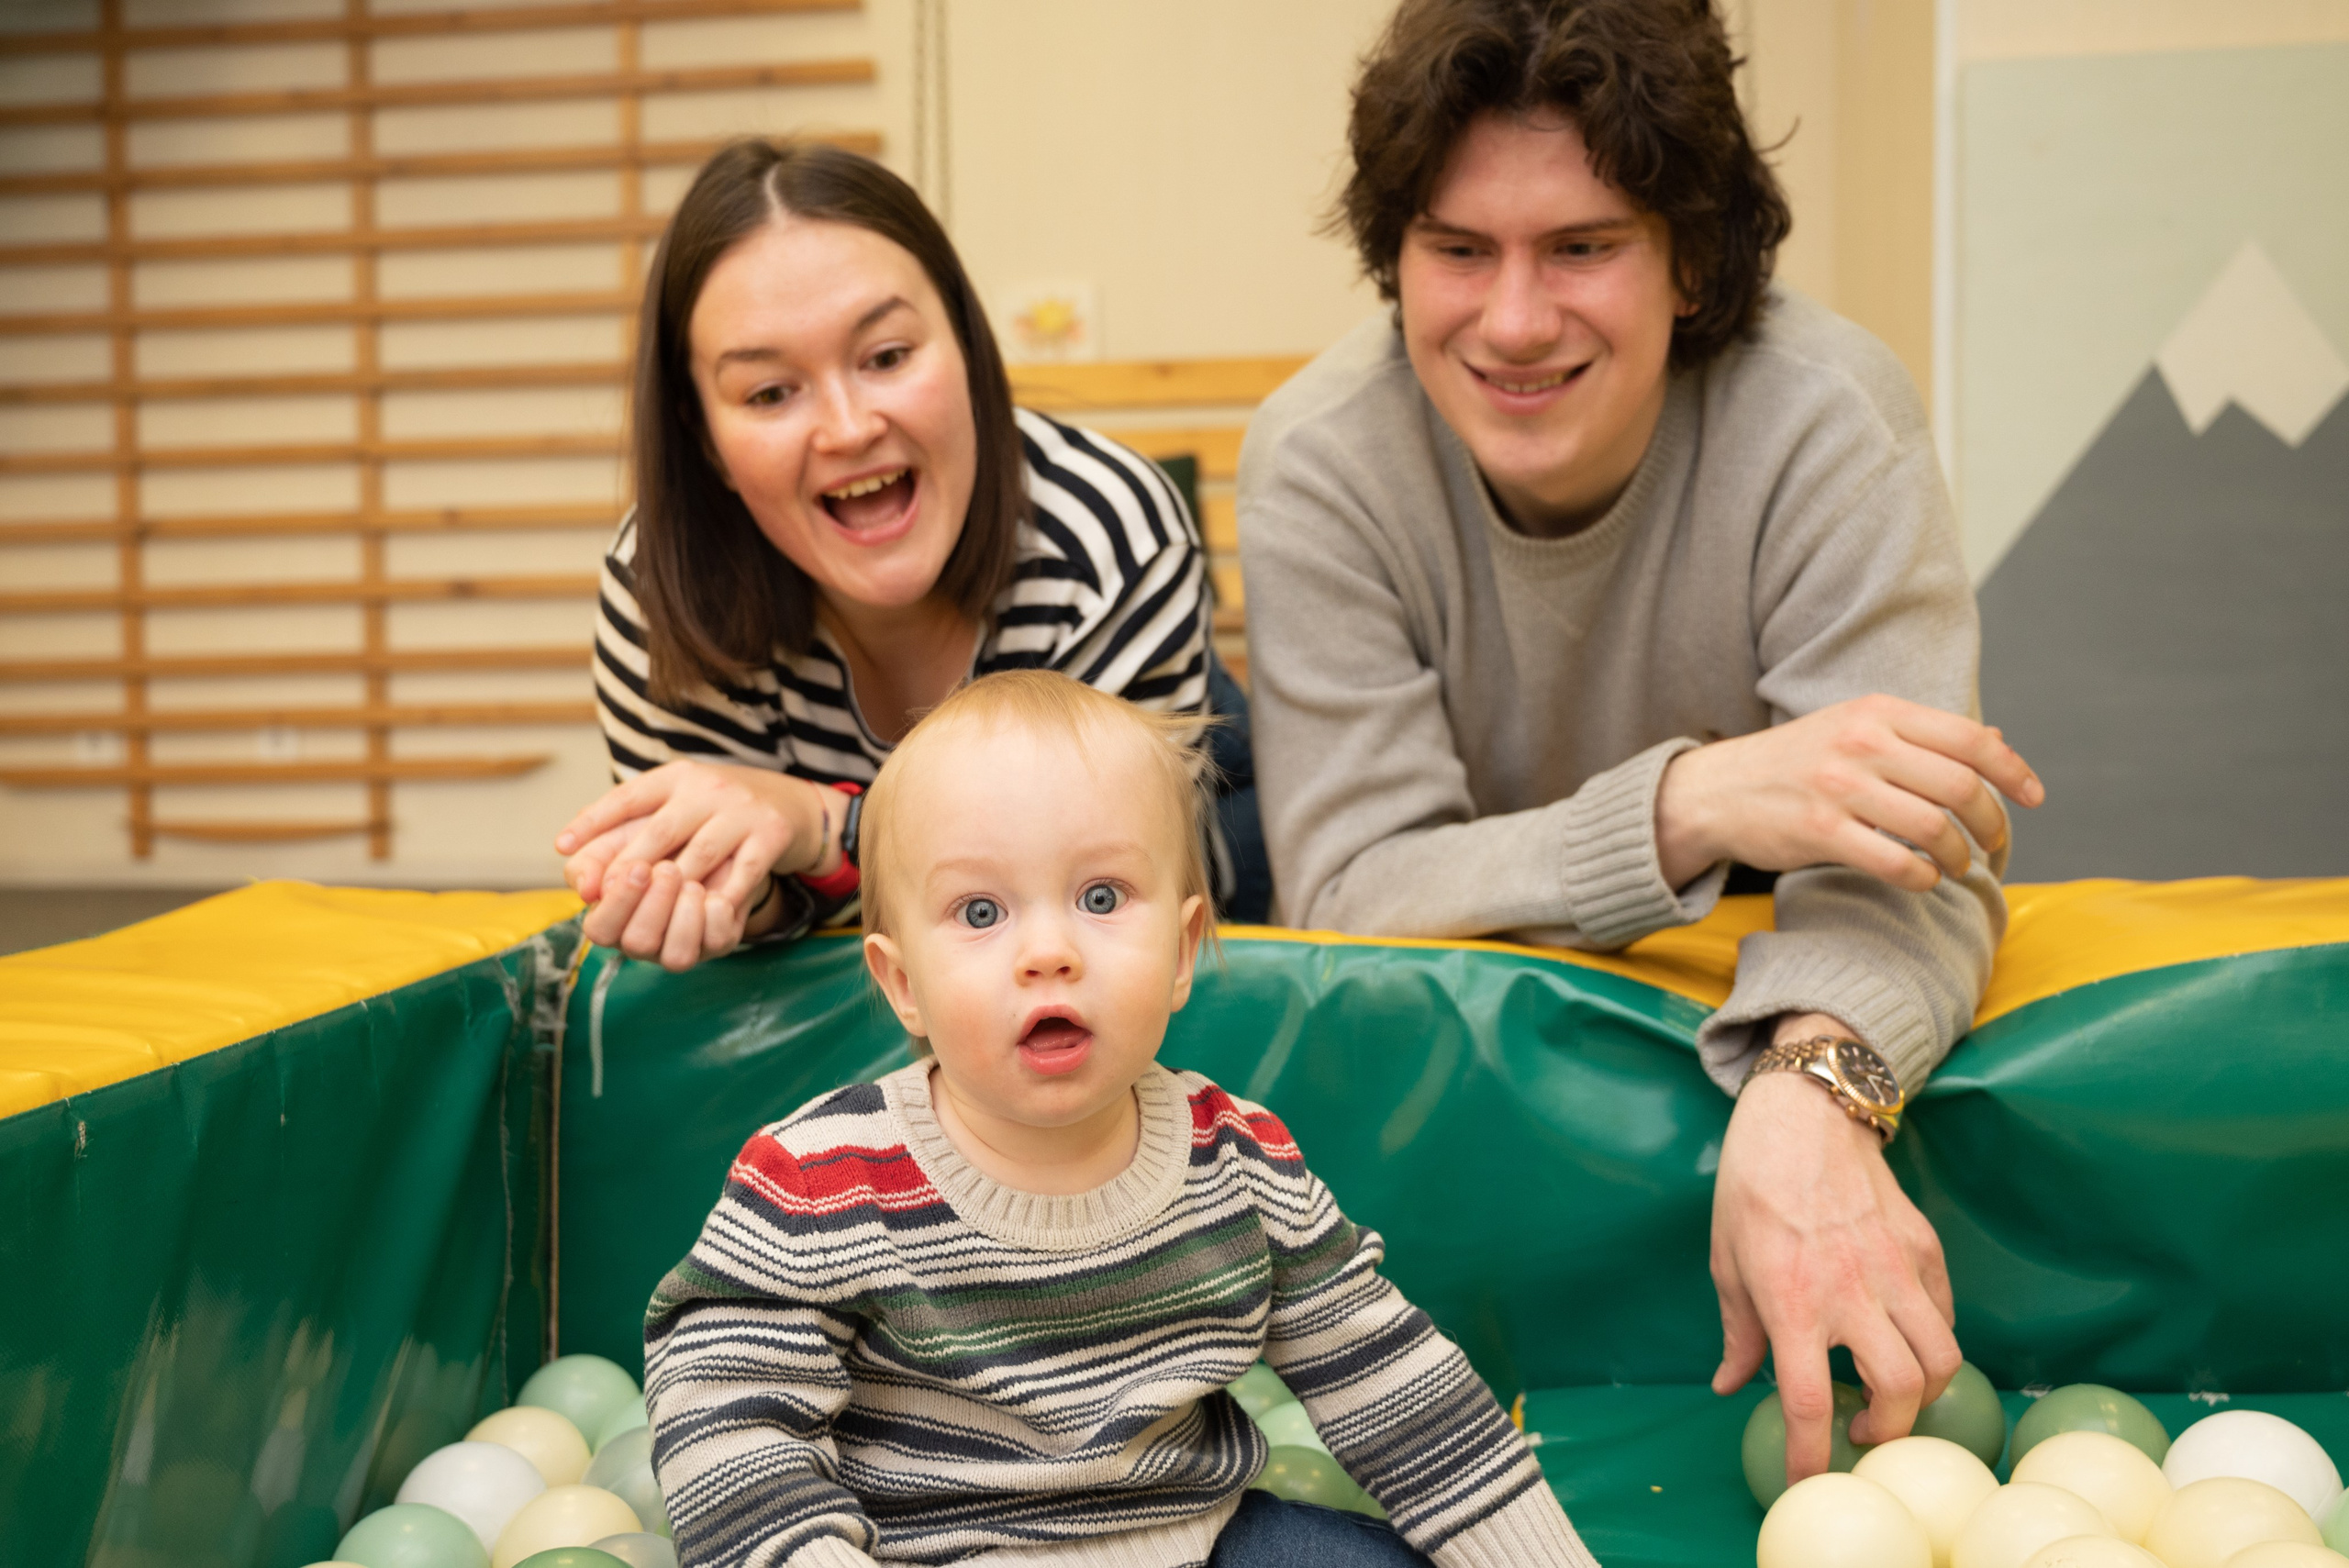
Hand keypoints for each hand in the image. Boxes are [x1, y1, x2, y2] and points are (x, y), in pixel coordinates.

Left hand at [554, 762, 842, 969]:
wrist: (795, 804)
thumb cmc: (722, 813)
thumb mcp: (679, 804)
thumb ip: (631, 830)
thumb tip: (579, 871)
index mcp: (678, 777)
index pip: (629, 796)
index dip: (593, 821)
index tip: (563, 847)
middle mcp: (708, 788)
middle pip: (660, 830)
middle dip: (629, 866)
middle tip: (606, 896)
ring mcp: (742, 811)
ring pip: (700, 855)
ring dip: (673, 889)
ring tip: (650, 911)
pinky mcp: (772, 834)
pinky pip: (743, 873)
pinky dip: (721, 897)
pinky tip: (703, 915)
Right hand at [1656, 695, 2043, 890]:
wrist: (1717, 790)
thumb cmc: (1796, 763)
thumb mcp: (1856, 727)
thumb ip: (1922, 736)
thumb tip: (1996, 741)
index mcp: (1877, 711)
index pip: (1969, 738)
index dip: (2012, 770)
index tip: (2032, 798)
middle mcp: (1861, 742)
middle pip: (1959, 785)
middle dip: (1991, 822)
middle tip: (1994, 843)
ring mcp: (1838, 787)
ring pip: (1932, 827)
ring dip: (1958, 856)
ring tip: (1956, 866)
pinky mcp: (1818, 830)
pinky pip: (1894, 861)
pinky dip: (1922, 878)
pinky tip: (1922, 880)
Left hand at [1709, 1022, 1960, 1484]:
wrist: (1805, 1113)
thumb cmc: (1753, 1185)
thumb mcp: (1726, 1260)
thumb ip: (1737, 1332)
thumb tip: (1730, 1386)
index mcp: (1792, 1300)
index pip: (1809, 1402)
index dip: (1811, 1457)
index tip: (1808, 1483)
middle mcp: (1852, 1290)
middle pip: (1899, 1393)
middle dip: (1886, 1432)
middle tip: (1859, 1430)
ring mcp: (1897, 1268)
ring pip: (1942, 1360)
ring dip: (1920, 1393)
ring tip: (1886, 1392)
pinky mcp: (1925, 1247)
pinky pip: (1945, 1316)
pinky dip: (1931, 1342)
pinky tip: (1900, 1338)